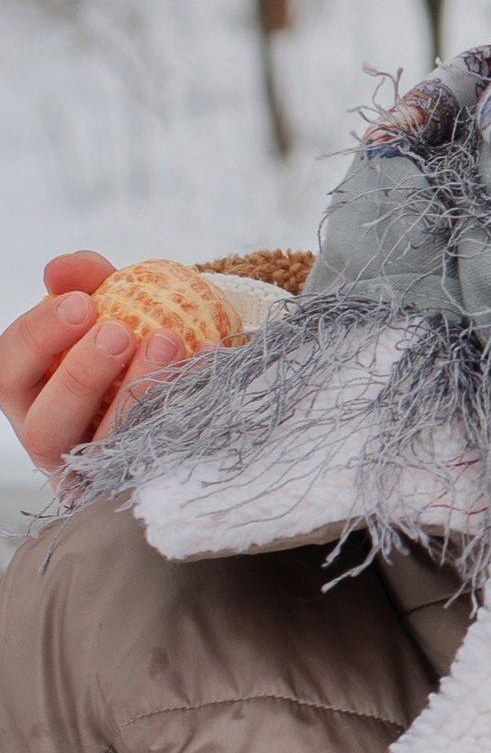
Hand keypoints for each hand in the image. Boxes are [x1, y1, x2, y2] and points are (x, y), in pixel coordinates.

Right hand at [0, 254, 189, 476]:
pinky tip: (209, 359)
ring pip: (102, 451)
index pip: (7, 372)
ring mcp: (96, 473)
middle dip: (80, 379)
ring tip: (168, 342)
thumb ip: (86, 280)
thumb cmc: (130, 338)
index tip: (83, 303)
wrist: (187, 373)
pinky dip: (186, 403)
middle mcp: (52, 441)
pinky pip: (163, 451)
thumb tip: (61, 269)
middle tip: (119, 332)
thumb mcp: (108, 304)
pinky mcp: (143, 483)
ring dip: (135, 395)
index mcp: (29, 395)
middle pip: (43, 428)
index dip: (38, 337)